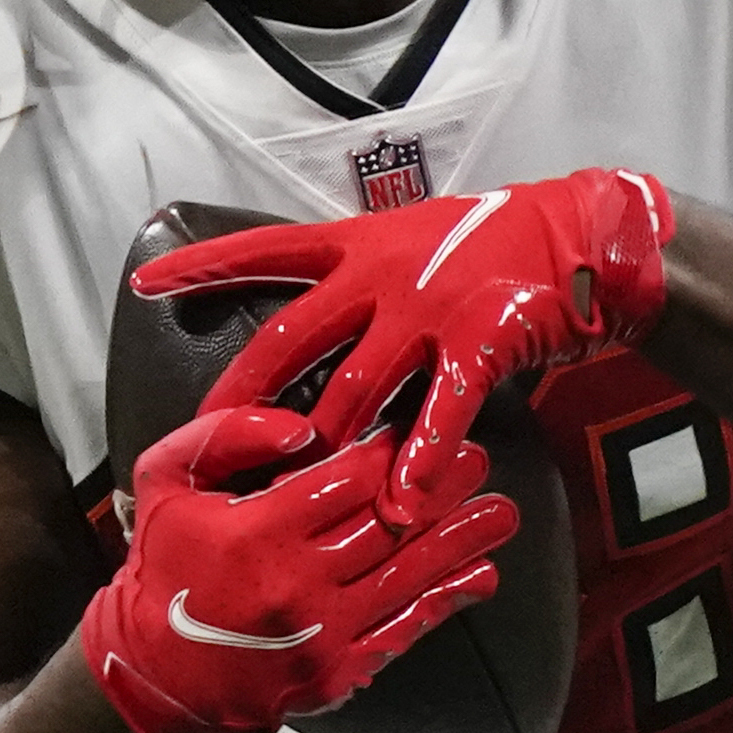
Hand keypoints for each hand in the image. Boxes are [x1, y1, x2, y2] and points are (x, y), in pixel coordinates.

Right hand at [77, 408, 516, 732]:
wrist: (154, 669)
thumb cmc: (165, 562)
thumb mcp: (165, 481)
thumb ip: (225, 437)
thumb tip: (301, 427)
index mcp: (256, 533)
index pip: (348, 479)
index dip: (390, 450)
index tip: (415, 430)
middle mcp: (296, 584)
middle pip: (391, 523)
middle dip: (442, 488)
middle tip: (479, 459)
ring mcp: (323, 633)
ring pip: (411, 574)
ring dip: (464, 540)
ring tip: (503, 512)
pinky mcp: (339, 670)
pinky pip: (406, 628)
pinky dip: (449, 599)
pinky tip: (481, 574)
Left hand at [140, 169, 673, 515]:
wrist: (585, 234)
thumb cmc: (501, 244)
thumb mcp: (420, 242)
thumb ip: (368, 282)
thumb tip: (325, 323)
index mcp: (362, 244)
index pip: (269, 250)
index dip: (206, 265)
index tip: (147, 281)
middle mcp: (384, 273)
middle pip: (291, 339)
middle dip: (245, 394)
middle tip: (209, 439)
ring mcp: (431, 307)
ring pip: (357, 386)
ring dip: (327, 443)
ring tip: (298, 487)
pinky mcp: (481, 338)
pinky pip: (442, 408)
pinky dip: (421, 457)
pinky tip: (405, 498)